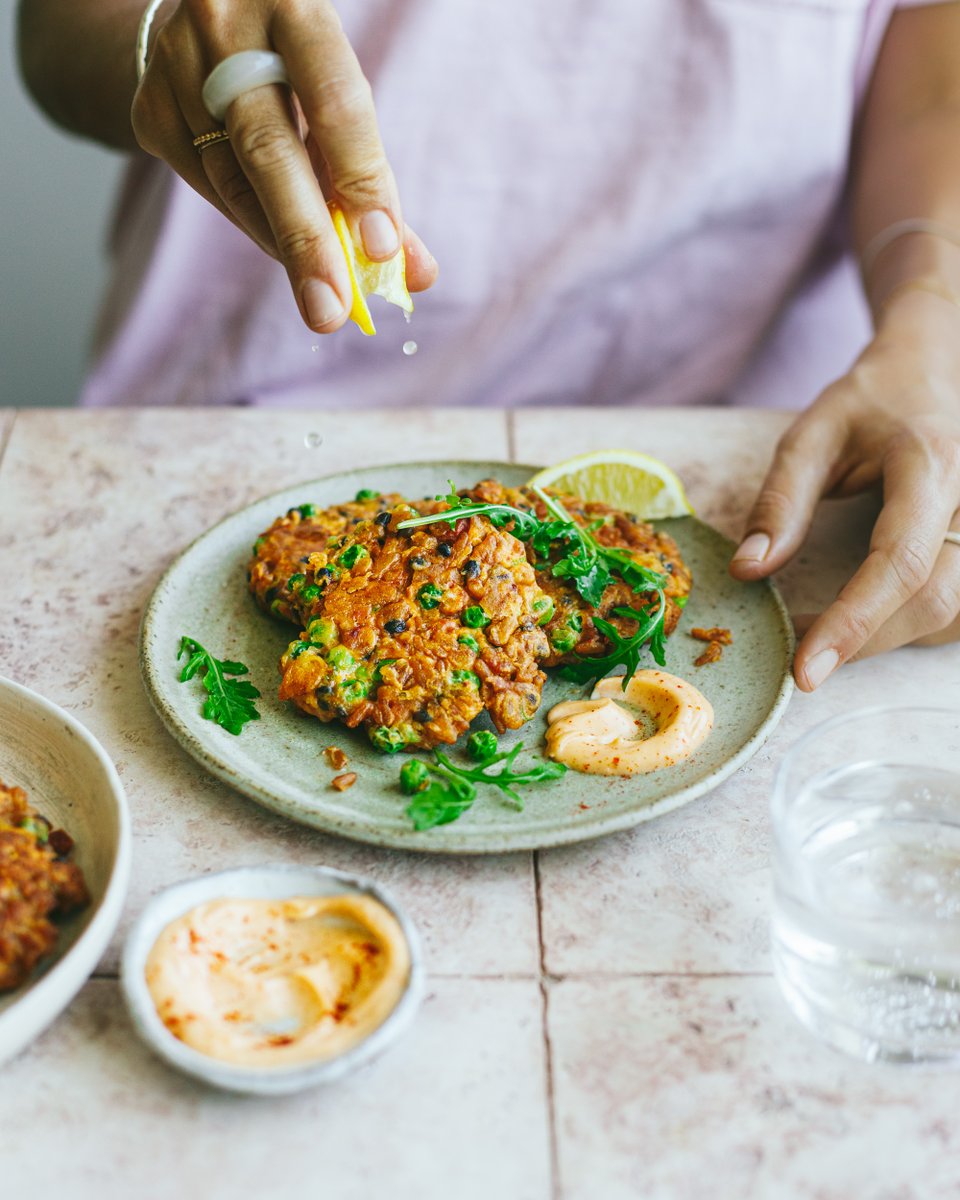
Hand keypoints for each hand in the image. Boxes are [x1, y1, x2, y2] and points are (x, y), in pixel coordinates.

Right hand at [131, 0, 436, 332]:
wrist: (198, 21)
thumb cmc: (293, 64)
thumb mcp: (337, 91)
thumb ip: (374, 176)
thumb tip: (417, 272)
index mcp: (290, 2)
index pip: (334, 101)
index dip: (360, 178)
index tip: (381, 249)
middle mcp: (224, 25)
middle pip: (269, 151)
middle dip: (307, 240)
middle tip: (332, 309)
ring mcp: (176, 67)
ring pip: (235, 180)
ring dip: (283, 247)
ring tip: (320, 297)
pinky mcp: (150, 110)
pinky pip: (210, 189)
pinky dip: (255, 227)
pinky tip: (283, 250)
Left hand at [729, 291, 959, 690]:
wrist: (927, 373)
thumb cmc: (868, 402)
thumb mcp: (810, 436)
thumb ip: (780, 503)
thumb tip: (747, 571)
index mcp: (933, 467)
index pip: (899, 563)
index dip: (854, 622)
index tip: (806, 669)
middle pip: (933, 601)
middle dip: (864, 643)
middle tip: (803, 665)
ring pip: (950, 615)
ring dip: (888, 640)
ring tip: (828, 641)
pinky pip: (957, 609)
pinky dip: (910, 627)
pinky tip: (867, 622)